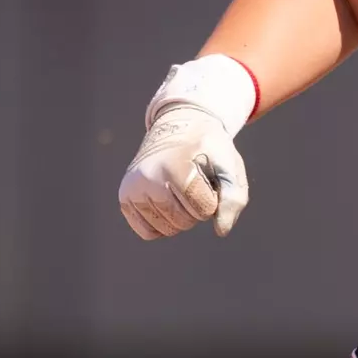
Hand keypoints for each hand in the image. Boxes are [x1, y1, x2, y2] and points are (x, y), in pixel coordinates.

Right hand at [118, 103, 248, 239]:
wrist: (177, 126)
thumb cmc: (207, 148)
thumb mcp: (229, 164)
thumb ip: (233, 197)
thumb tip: (221, 231)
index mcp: (176, 167)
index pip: (205, 209)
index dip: (213, 197)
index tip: (208, 176)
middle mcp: (149, 178)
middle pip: (185, 222)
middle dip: (197, 207)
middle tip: (194, 180)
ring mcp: (133, 189)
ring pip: (167, 229)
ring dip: (181, 216)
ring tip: (180, 187)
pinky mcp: (124, 198)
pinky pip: (148, 232)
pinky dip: (163, 223)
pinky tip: (167, 201)